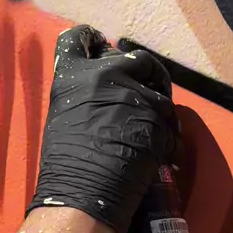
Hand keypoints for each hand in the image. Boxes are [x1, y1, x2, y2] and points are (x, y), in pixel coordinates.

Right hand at [27, 25, 179, 232]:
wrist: (85, 193)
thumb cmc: (64, 166)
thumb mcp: (65, 118)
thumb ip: (83, 98)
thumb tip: (103, 97)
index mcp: (73, 75)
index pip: (77, 38)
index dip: (89, 39)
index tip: (97, 43)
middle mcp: (107, 75)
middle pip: (135, 58)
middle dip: (142, 71)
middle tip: (141, 89)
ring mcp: (136, 94)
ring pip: (158, 90)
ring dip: (156, 107)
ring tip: (148, 128)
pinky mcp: (159, 117)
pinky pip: (168, 121)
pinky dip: (165, 134)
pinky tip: (157, 149)